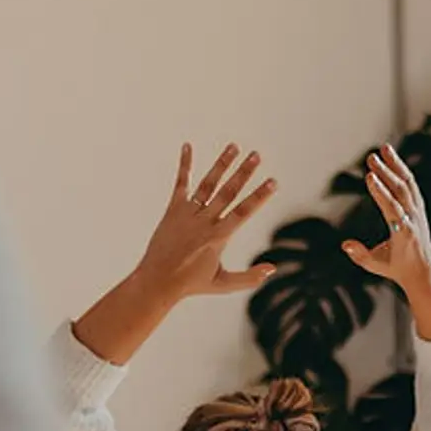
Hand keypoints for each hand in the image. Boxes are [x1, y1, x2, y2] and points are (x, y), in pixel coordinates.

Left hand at [128, 144, 278, 302]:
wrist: (157, 281)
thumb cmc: (191, 284)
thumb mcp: (223, 283)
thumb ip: (249, 278)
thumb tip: (272, 269)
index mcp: (218, 237)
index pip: (244, 212)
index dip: (259, 196)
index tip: (273, 181)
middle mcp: (204, 221)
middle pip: (228, 192)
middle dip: (243, 172)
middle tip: (256, 155)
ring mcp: (187, 213)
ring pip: (208, 184)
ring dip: (221, 164)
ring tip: (233, 146)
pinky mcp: (173, 210)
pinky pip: (181, 184)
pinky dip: (185, 165)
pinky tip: (187, 146)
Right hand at [345, 145, 430, 338]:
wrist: (423, 268)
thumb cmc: (396, 267)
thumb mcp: (376, 265)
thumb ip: (360, 255)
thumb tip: (345, 244)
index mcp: (403, 233)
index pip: (392, 209)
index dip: (381, 193)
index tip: (369, 177)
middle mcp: (413, 218)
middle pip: (400, 191)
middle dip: (386, 173)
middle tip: (371, 158)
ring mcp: (417, 211)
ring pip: (407, 184)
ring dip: (395, 165)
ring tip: (383, 148)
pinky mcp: (418, 206)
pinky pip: (410, 184)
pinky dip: (401, 169)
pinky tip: (391, 157)